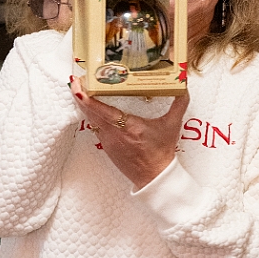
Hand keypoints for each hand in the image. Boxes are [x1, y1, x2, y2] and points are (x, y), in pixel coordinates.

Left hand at [70, 76, 188, 189]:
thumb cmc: (162, 151)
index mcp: (129, 127)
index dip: (88, 100)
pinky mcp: (107, 147)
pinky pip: (95, 128)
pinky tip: (88, 107)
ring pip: (90, 120)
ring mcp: (109, 141)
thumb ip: (179, 104)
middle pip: (90, 113)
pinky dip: (90, 116)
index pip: (103, 111)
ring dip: (83, 105)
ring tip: (78, 89)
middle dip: (80, 97)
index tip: (78, 88)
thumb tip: (183, 86)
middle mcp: (115, 134)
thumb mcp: (172, 125)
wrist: (155, 176)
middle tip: (75, 81)